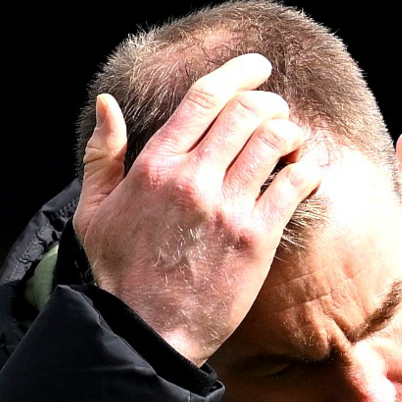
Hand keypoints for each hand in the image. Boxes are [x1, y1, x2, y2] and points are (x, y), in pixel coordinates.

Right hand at [72, 54, 323, 365]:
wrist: (147, 332)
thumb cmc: (118, 276)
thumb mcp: (93, 211)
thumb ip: (102, 154)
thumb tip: (109, 104)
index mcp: (155, 165)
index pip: (203, 98)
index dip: (237, 73)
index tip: (257, 69)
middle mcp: (193, 179)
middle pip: (244, 112)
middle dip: (268, 100)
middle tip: (277, 106)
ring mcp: (227, 208)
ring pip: (273, 141)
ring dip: (290, 130)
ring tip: (293, 138)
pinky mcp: (255, 240)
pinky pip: (293, 186)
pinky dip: (307, 171)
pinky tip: (308, 174)